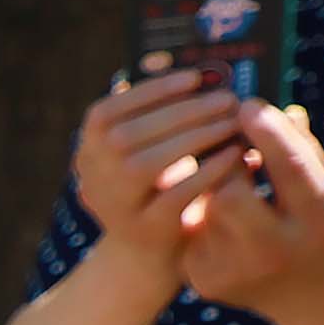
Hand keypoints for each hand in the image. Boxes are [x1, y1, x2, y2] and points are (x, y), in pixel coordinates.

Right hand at [63, 69, 242, 265]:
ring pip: (147, 165)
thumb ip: (158, 115)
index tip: (195, 77)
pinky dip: (207, 172)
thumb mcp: (146, 148)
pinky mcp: (144, 230)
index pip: (106, 113)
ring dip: (195, 138)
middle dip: (183, 112)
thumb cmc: (155, 184)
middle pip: (127, 136)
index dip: (149, 92)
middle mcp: (91, 178)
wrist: (146, 251)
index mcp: (88, 149)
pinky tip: (235, 155)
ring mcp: (113, 206)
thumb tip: (199, 74)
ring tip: (233, 123)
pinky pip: (175, 195)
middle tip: (227, 99)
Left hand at [162, 99, 323, 314]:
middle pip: (229, 194)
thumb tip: (268, 109)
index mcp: (320, 221)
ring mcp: (236, 272)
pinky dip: (202, 213)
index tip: (249, 106)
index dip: (266, 132)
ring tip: (232, 181)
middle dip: (228, 165)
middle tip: (232, 146)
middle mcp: (276, 252)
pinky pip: (191, 230)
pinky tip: (220, 215)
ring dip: (214, 187)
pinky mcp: (205, 281)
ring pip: (204, 208)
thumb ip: (302, 151)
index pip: (289, 167)